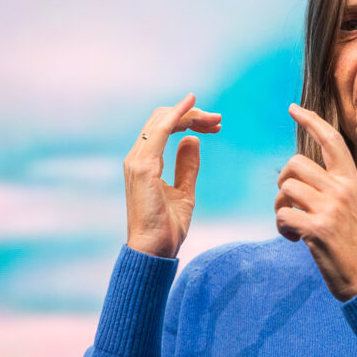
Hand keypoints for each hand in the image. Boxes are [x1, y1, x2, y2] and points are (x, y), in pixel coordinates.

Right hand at [124, 93, 221, 258]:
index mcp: (145, 163)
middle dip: (192, 115)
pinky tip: (192, 106)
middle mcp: (137, 158)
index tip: (214, 126)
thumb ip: (187, 166)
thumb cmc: (166, 227)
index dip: (188, 121)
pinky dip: (176, 115)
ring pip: (162, 121)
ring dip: (190, 114)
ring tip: (215, 119)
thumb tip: (192, 141)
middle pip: (163, 120)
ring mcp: (138, 161)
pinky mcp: (143, 167)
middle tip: (218, 120)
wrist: (154, 250)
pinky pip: (160, 131)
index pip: (163, 129)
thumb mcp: (184, 191)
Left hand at [275, 103, 356, 300]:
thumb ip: (334, 188)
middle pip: (296, 163)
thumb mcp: (356, 208)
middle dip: (283, 181)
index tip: (293, 108)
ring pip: (285, 189)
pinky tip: (293, 239)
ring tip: (291, 224)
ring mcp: (331, 208)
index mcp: (353, 182)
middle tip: (288, 202)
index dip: (311, 120)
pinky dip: (281, 227)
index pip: (332, 141)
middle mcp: (343, 190)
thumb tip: (301, 177)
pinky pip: (283, 215)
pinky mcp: (318, 229)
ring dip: (279, 207)